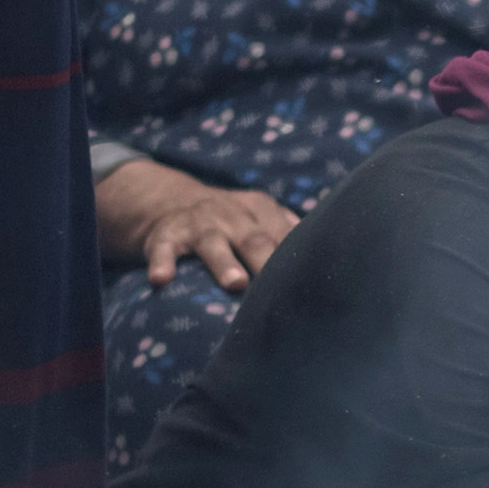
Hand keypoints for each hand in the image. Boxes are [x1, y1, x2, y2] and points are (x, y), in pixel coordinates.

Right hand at [94, 156, 298, 288]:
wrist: (171, 201)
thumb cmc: (229, 221)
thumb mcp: (258, 217)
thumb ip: (287, 234)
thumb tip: (328, 261)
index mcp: (259, 211)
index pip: (283, 236)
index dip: (298, 257)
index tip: (314, 284)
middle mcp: (230, 215)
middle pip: (253, 239)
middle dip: (266, 260)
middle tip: (279, 286)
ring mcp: (198, 225)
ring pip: (212, 243)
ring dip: (224, 263)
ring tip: (235, 284)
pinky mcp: (166, 236)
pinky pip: (162, 250)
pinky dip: (162, 263)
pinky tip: (160, 280)